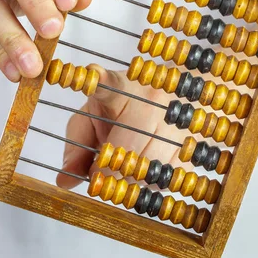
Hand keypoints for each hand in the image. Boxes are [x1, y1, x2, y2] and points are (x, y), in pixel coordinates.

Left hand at [57, 67, 179, 188]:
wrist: (167, 99)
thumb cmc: (119, 112)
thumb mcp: (92, 119)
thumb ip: (76, 147)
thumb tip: (64, 181)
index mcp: (119, 87)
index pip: (109, 82)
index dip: (100, 79)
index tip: (93, 74)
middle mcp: (151, 98)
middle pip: (127, 148)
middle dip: (108, 172)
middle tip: (98, 177)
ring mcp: (176, 118)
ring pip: (149, 166)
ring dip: (130, 181)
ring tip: (122, 173)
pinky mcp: (193, 140)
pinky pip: (169, 175)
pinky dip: (152, 183)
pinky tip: (145, 171)